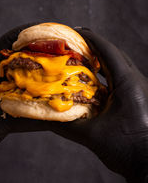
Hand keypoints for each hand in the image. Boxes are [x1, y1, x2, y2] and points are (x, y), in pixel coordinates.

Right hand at [52, 28, 147, 182]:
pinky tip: (96, 78)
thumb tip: (43, 118)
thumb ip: (67, 126)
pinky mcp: (138, 96)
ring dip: (102, 59)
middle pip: (115, 54)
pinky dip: (107, 72)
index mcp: (128, 84)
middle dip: (95, 46)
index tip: (75, 31)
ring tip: (83, 56)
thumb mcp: (93, 137)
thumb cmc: (126, 151)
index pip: (108, 52)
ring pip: (120, 64)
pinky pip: (122, 76)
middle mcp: (136, 81)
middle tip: (76, 42)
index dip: (91, 39)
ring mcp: (139, 88)